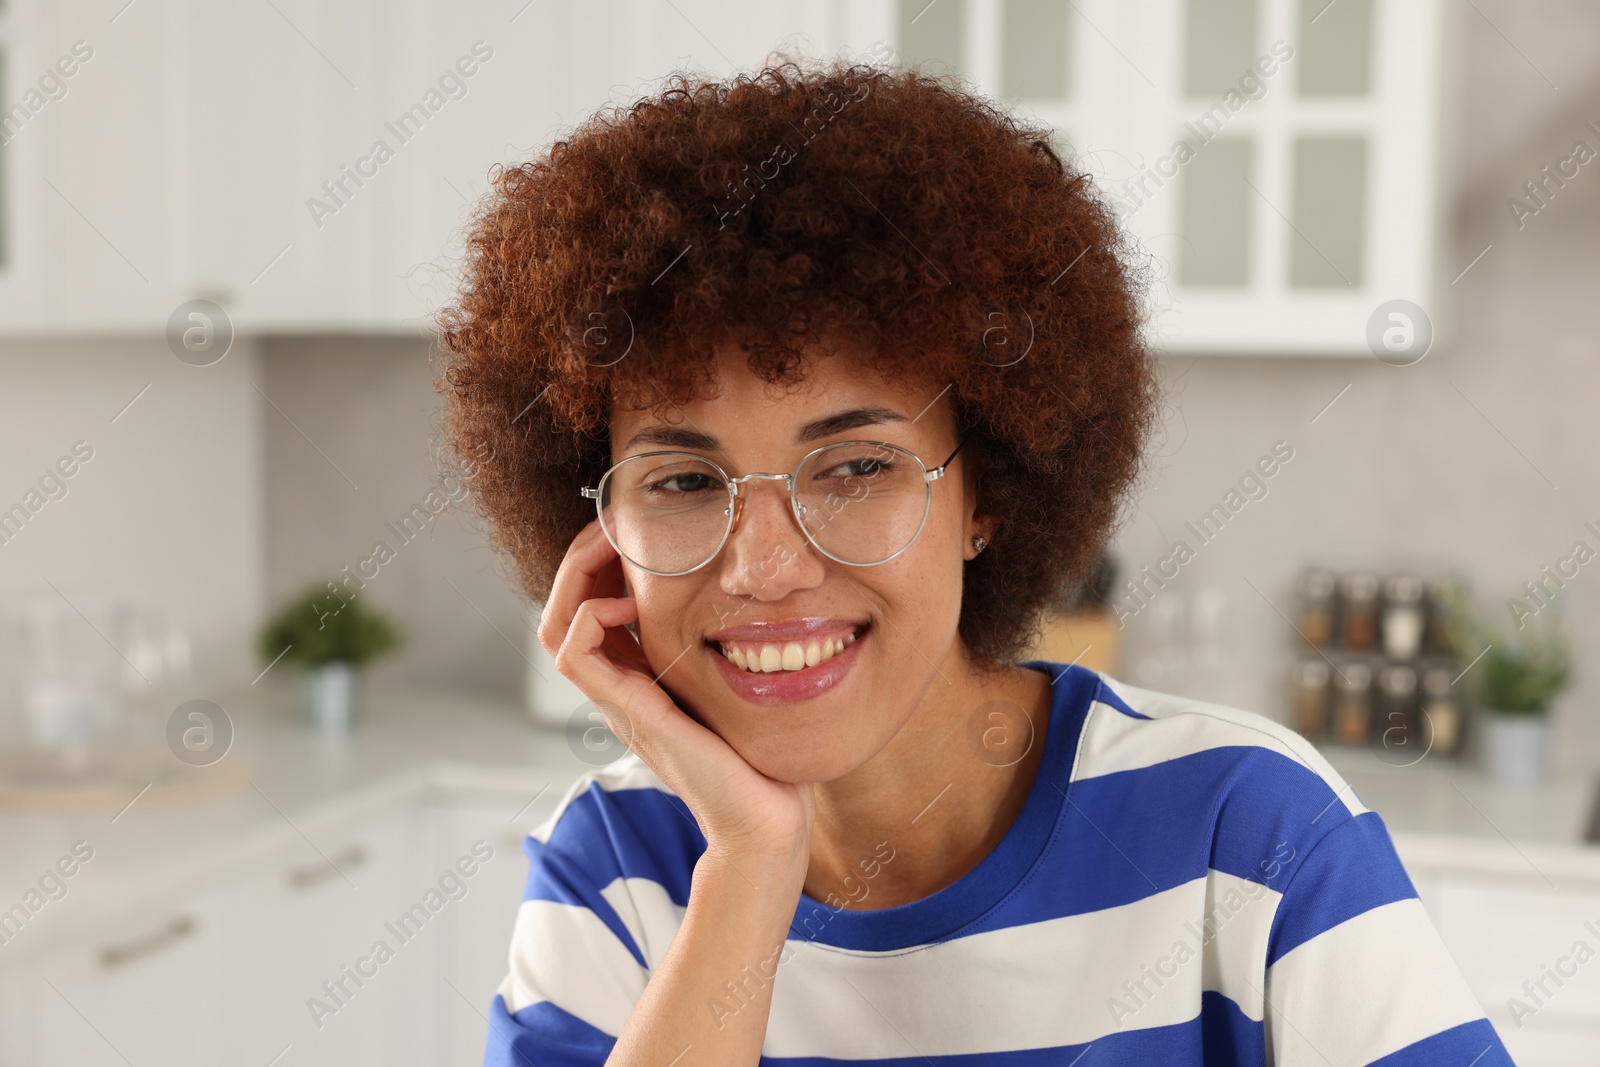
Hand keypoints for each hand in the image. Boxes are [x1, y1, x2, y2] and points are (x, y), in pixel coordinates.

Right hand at [539, 520, 814, 870]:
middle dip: (580, 558)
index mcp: (642, 680)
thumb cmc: (762, 759)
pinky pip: (573, 653)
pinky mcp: (629, 713)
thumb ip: (729, 652)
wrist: (766, 821)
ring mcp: (620, 702)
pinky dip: (592, 614)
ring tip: (615, 550)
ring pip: (555, 626)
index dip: (599, 564)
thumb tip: (752, 601)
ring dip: (577, 576)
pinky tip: (633, 604)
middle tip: (614, 525)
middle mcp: (621, 689)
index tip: (633, 530)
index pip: (589, 608)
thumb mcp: (740, 685)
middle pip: (560, 611)